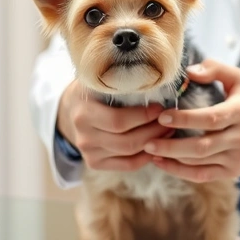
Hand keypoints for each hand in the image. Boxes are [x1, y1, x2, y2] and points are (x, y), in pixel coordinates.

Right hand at [56, 79, 170, 170]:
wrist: (70, 109)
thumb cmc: (92, 90)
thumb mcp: (99, 80)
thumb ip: (118, 80)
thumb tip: (151, 74)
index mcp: (84, 113)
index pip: (118, 121)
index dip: (143, 116)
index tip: (160, 107)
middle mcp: (84, 137)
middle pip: (126, 141)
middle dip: (153, 131)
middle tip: (170, 120)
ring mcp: (89, 152)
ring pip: (129, 154)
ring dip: (153, 143)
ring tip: (168, 130)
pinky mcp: (95, 163)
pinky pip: (127, 165)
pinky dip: (146, 157)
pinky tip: (158, 145)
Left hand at [144, 60, 239, 182]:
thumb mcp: (239, 80)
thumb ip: (215, 69)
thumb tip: (190, 72)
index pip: (211, 119)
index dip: (185, 119)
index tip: (163, 116)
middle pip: (202, 146)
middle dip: (172, 145)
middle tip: (148, 140)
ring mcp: (236, 158)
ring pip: (200, 163)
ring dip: (172, 158)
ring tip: (150, 149)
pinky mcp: (231, 172)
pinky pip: (203, 175)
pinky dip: (180, 172)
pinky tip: (162, 163)